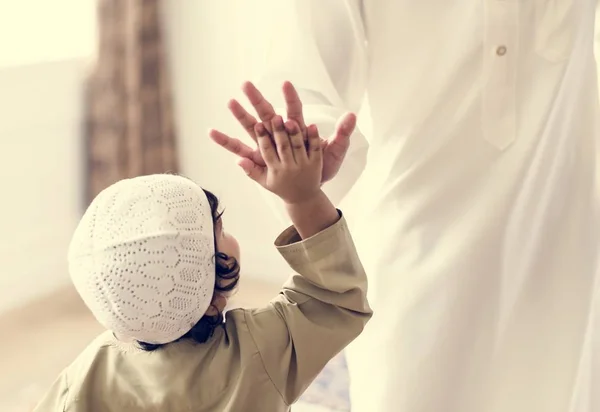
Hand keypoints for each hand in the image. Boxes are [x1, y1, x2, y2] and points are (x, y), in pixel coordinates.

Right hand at [209, 81, 356, 183]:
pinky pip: (239, 151)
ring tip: (229, 102)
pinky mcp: (259, 160)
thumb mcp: (335, 153)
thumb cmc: (322, 168)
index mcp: (297, 132)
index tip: (285, 84)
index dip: (290, 99)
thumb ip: (342, 135)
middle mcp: (280, 135)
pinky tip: (212, 133)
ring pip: (251, 129)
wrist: (310, 189)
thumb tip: (353, 115)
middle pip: (267, 114)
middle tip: (245, 83)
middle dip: (257, 99)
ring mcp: (267, 147)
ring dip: (240, 116)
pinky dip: (226, 143)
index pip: (294, 111)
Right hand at [238, 115, 321, 204]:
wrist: (304, 199)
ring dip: (294, 133)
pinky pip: (315, 149)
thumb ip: (251, 170)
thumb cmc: (282, 187)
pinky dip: (314, 138)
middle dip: (278, 132)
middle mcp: (289, 167)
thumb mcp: (265, 182)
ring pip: (298, 146)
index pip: (267, 152)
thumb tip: (238, 160)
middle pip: (283, 147)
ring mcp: (303, 165)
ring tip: (289, 120)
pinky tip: (312, 125)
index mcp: (275, 170)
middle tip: (275, 117)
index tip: (258, 125)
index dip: (263, 138)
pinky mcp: (316, 164)